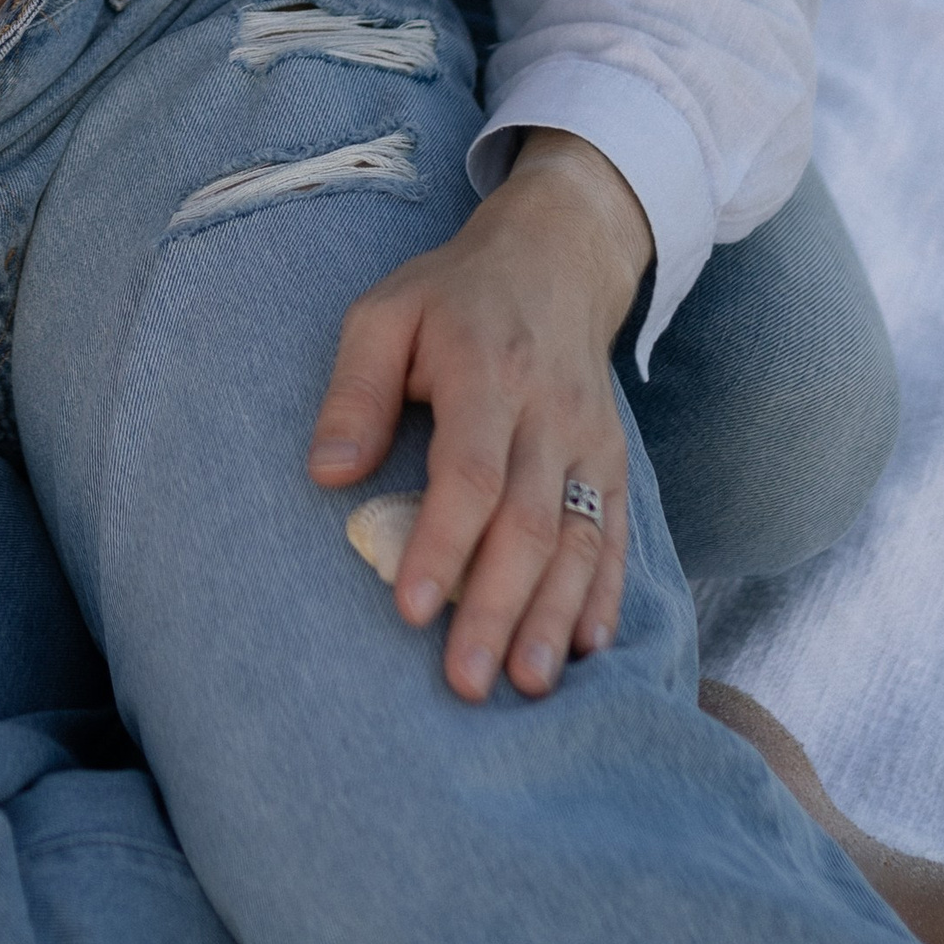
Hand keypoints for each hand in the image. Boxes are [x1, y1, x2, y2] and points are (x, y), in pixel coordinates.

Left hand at [308, 131, 649, 701]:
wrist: (556, 259)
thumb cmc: (452, 296)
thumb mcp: (384, 315)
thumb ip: (354, 393)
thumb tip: (326, 475)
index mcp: (487, 372)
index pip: (470, 474)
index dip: (442, 544)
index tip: (409, 609)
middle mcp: (549, 414)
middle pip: (528, 524)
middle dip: (496, 608)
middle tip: (464, 681)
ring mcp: (589, 442)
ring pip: (579, 542)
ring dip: (552, 618)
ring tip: (524, 684)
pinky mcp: (612, 463)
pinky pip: (616, 537)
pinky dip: (603, 596)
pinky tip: (583, 648)